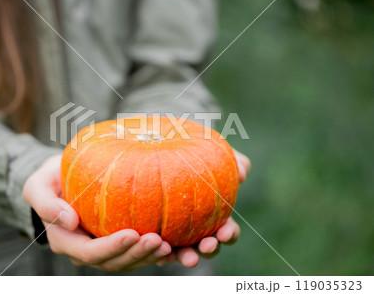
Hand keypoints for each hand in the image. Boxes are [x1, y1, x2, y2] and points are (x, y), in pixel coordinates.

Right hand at [23, 155, 171, 271]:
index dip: (112, 247)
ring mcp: (103, 246)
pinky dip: (153, 252)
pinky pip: (136, 250)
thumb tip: (70, 221)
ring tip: (168, 244)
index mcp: (66, 241)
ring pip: (128, 260)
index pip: (91, 252)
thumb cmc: (49, 179)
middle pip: (113, 262)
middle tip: (158, 240)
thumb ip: (46, 204)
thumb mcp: (37, 186)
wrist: (61, 178)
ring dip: (148, 256)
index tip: (133, 233)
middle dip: (136, 254)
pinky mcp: (117, 238)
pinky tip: (173, 245)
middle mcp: (86, 249)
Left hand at [156, 149, 250, 267]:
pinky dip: (160, 252)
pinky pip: (158, 247)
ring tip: (179, 256)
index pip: (227, 230)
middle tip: (205, 246)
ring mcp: (177, 232)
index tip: (225, 233)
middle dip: (209, 250)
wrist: (161, 143)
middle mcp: (198, 228)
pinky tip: (158, 251)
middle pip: (207, 245)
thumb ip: (232, 159)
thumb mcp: (213, 149)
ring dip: (185, 256)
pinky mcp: (157, 231)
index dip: (229, 235)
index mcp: (215, 215)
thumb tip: (243, 173)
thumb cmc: (194, 149)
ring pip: (183, 250)